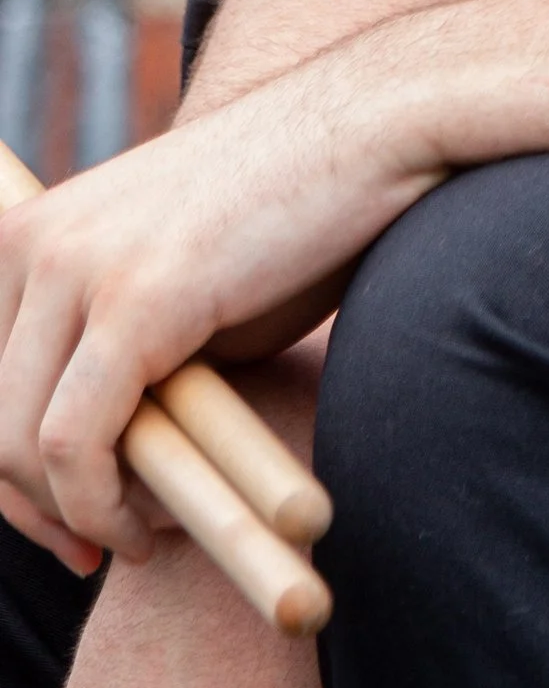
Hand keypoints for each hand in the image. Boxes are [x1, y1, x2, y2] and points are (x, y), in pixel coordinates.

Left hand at [0, 40, 440, 563]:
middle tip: (92, 553)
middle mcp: (31, 242)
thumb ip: (121, 356)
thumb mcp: (177, 285)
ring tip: (132, 542)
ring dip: (70, 518)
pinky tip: (149, 530)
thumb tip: (98, 458)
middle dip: (30, 509)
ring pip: (18, 444)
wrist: (373, 134)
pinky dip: (100, 508)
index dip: (7, 476)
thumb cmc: (294, 214)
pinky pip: (76, 443)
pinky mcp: (134, 300)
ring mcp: (76, 266)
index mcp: (28, 232)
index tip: (62, 525)